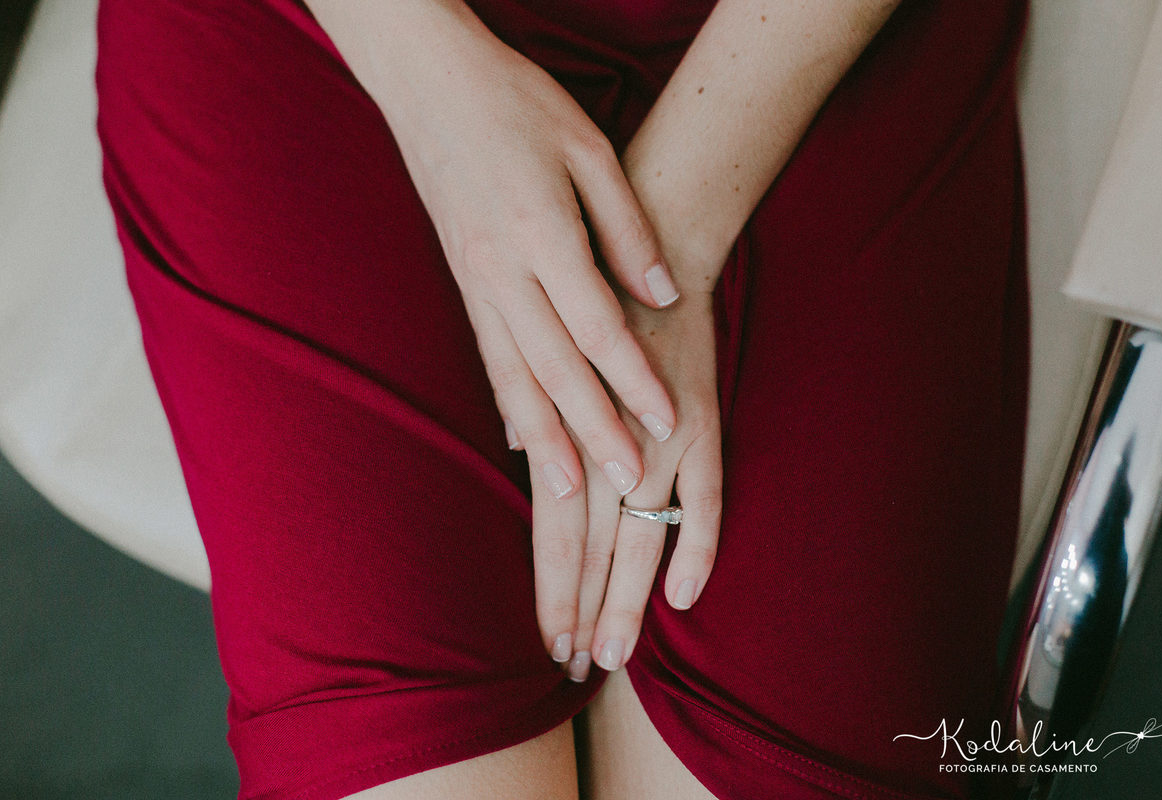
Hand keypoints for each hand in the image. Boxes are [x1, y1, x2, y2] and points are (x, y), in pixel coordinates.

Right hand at [363, 3, 681, 500]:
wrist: (429, 82)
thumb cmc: (517, 103)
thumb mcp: (590, 149)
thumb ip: (628, 228)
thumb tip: (664, 295)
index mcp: (539, 231)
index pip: (597, 324)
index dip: (634, 378)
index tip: (668, 422)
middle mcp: (500, 268)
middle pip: (554, 366)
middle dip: (595, 429)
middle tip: (628, 483)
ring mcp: (474, 281)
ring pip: (513, 374)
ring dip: (544, 437)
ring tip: (568, 490)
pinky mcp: (463, 284)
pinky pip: (490, 356)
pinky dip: (510, 404)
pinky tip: (524, 440)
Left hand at [529, 293, 722, 678]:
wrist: (653, 238)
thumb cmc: (591, 296)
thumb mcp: (548, 346)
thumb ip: (537, 405)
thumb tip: (516, 447)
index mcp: (564, 426)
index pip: (551, 531)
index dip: (551, 592)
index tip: (549, 642)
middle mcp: (607, 438)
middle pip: (591, 545)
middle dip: (584, 611)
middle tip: (579, 668)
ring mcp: (660, 434)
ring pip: (640, 534)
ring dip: (627, 597)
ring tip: (616, 653)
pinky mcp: (704, 420)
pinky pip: (706, 496)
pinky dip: (696, 545)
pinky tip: (681, 596)